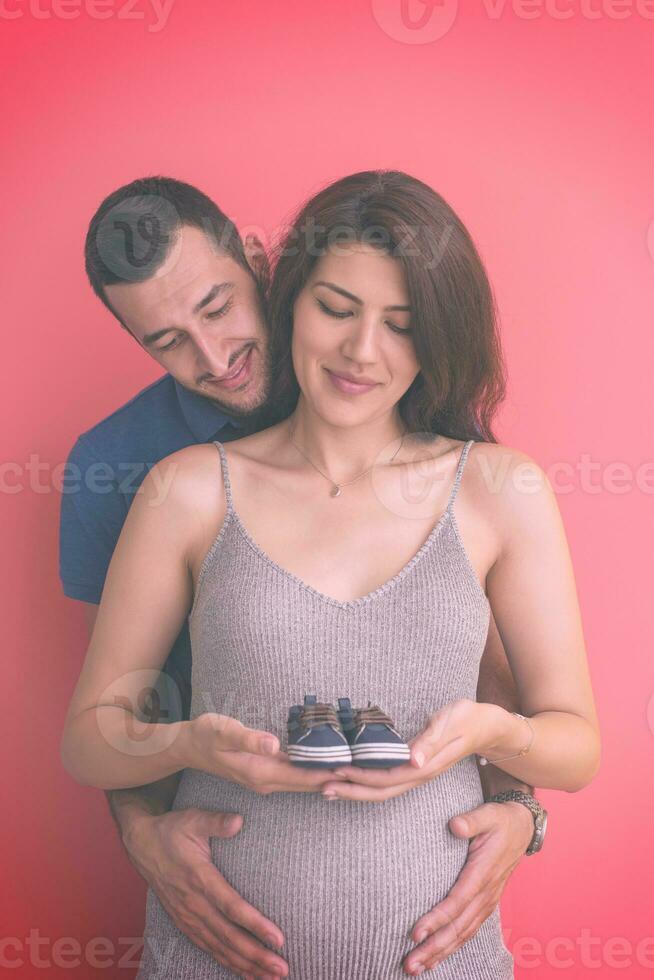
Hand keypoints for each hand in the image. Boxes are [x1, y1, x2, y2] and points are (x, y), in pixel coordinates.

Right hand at [123, 805, 288, 978]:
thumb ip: (216, 821)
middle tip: (282, 968)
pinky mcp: (183, 922)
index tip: (278, 939)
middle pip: (228, 936)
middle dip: (256, 955)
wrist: (141, 843)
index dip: (255, 925)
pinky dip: (226, 962)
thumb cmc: (172, 830)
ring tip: (270, 976)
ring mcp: (187, 916)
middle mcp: (193, 903)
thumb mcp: (193, 819)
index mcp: (199, 878)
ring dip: (245, 964)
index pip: (231, 907)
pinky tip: (244, 971)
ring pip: (218, 947)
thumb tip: (238, 820)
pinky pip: (207, 947)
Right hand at [182, 712, 348, 795]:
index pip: (302, 777)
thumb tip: (274, 745)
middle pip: (308, 783)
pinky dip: (313, 772)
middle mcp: (266, 781)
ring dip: (326, 777)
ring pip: (303, 781)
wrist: (187, 747)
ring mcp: (265, 779)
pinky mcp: (265, 772)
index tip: (353, 771)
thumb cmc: (205, 735)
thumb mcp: (223, 731)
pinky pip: (295, 776)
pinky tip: (327, 765)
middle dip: (334, 779)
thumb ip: (249, 738)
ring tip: (354, 770)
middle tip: (365, 772)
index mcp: (260, 772)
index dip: (328, 774)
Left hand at [321, 699, 504, 802]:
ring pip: (383, 789)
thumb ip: (431, 742)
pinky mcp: (417, 768)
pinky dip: (367, 782)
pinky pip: (389, 781)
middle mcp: (419, 775)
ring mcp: (418, 774)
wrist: (489, 726)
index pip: (386, 779)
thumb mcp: (450, 724)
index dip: (360, 780)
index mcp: (425, 767)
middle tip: (321, 787)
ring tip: (330, 786)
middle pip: (380, 792)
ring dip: (356, 790)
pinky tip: (354, 777)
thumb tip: (413, 762)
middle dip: (350, 791)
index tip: (336, 774)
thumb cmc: (468, 718)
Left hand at [403, 800, 532, 973]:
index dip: (437, 919)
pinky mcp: (485, 904)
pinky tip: (436, 958)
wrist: (521, 828)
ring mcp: (487, 901)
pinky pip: (469, 930)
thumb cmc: (501, 820)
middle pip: (458, 927)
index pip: (457, 901)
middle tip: (410, 964)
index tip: (415, 933)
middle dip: (433, 948)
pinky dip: (453, 947)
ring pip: (463, 934)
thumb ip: (471, 820)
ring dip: (440, 953)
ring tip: (417, 968)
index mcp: (483, 873)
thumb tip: (455, 825)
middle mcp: (486, 893)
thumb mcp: (488, 814)